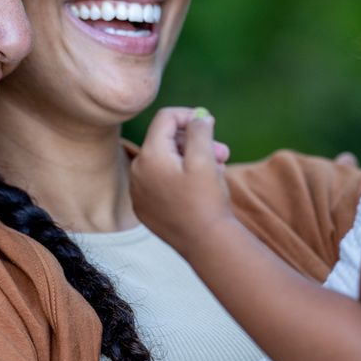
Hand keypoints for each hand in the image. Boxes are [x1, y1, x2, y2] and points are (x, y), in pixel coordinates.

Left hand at [130, 106, 231, 249]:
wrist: (205, 244)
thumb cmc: (206, 200)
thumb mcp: (205, 158)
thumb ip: (200, 130)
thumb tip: (199, 117)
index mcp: (150, 156)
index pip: (165, 119)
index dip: (189, 116)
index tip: (208, 123)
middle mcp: (137, 172)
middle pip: (165, 141)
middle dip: (195, 142)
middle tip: (223, 151)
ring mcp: (139, 192)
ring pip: (166, 163)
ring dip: (192, 161)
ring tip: (218, 170)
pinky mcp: (145, 208)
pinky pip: (161, 182)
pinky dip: (180, 178)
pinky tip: (202, 188)